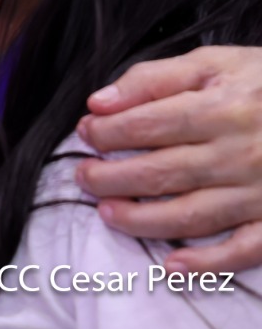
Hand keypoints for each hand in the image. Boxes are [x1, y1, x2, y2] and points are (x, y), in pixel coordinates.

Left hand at [75, 45, 261, 272]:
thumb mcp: (215, 62)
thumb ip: (154, 78)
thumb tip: (100, 102)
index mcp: (222, 108)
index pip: (147, 125)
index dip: (107, 132)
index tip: (86, 133)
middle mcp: (240, 153)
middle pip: (161, 172)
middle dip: (111, 178)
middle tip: (84, 177)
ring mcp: (261, 192)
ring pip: (191, 215)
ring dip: (142, 220)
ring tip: (108, 213)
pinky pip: (243, 249)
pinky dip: (208, 263)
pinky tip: (173, 265)